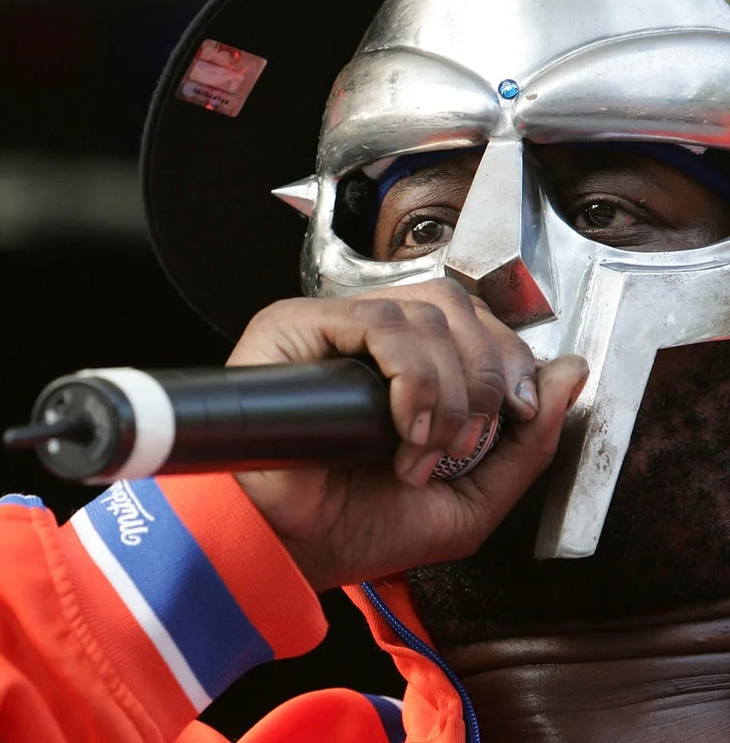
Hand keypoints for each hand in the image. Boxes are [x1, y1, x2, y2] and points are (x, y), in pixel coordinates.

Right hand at [227, 278, 587, 591]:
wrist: (289, 553)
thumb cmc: (362, 527)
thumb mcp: (470, 498)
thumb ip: (526, 442)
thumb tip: (571, 371)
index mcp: (409, 364)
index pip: (474, 320)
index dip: (507, 356)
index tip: (516, 412)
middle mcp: (372, 338)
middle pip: (456, 307)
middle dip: (485, 375)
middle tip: (465, 444)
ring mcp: (334, 328)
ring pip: (423, 315)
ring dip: (446, 390)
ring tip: (421, 450)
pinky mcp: (297, 327)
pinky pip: (377, 323)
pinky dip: (411, 377)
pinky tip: (402, 429)